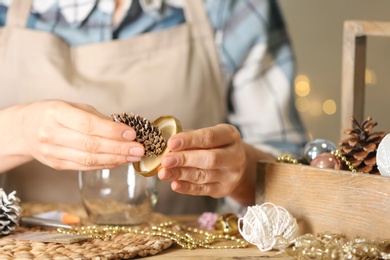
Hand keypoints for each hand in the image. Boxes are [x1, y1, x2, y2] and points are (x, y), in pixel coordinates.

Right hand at [11, 100, 144, 170]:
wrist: (24, 129)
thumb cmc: (53, 114)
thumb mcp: (73, 107)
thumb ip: (97, 118)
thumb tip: (125, 130)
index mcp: (56, 113)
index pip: (88, 125)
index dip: (112, 131)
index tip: (131, 133)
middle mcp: (51, 133)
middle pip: (90, 145)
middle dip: (119, 148)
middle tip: (139, 149)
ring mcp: (52, 152)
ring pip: (88, 160)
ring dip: (115, 159)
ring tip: (133, 156)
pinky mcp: (57, 165)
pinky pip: (85, 167)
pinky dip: (105, 165)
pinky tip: (119, 161)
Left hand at [158, 124, 246, 198]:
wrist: (234, 164)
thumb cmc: (215, 146)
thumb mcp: (208, 136)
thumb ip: (190, 139)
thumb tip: (167, 146)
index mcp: (230, 135)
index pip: (209, 137)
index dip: (189, 140)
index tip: (171, 143)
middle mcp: (235, 155)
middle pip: (209, 159)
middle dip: (184, 159)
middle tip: (165, 160)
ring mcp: (231, 175)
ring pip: (203, 175)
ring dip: (181, 174)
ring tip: (163, 173)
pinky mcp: (224, 189)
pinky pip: (203, 190)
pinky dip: (187, 187)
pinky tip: (174, 184)